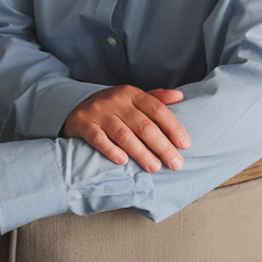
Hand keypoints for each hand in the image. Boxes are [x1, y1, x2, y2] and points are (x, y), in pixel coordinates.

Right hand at [61, 86, 190, 172]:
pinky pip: (99, 139)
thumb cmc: (113, 107)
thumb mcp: (133, 99)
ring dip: (141, 152)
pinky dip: (111, 150)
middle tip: (176, 163)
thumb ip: (156, 99)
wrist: (76, 107)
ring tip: (155, 167)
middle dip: (162, 146)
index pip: (157, 109)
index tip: (185, 144)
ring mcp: (99, 112)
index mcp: (132, 93)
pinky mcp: (84, 125)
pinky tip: (123, 162)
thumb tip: (180, 97)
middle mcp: (116, 101)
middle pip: (144, 125)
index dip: (173, 127)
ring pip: (124, 134)